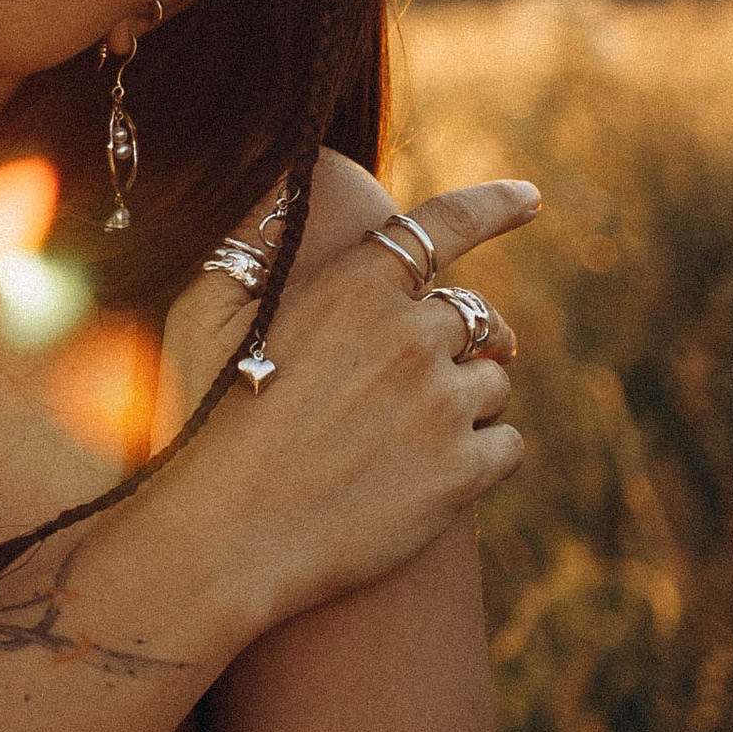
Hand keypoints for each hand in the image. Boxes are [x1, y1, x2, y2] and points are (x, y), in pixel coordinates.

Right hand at [162, 153, 534, 632]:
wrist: (223, 536)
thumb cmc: (202, 419)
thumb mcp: (203, 310)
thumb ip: (249, 249)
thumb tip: (275, 195)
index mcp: (354, 286)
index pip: (444, 225)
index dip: (493, 205)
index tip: (530, 197)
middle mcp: (410, 336)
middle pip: (474, 316)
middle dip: (460, 338)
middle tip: (431, 370)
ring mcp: (441, 406)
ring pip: (495, 382)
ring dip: (468, 400)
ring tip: (415, 433)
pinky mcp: (461, 475)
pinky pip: (508, 446)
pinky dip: (484, 456)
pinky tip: (435, 473)